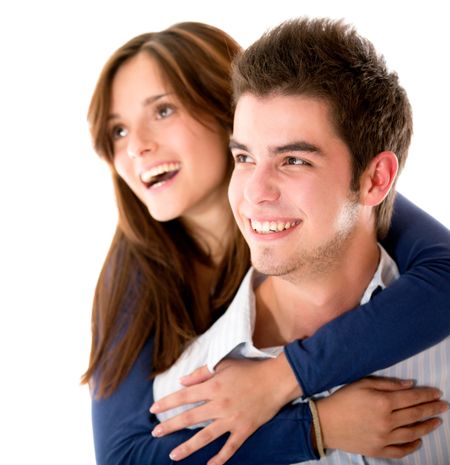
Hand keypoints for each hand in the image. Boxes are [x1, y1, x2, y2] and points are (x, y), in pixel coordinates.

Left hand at [150, 354, 299, 464]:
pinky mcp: (244, 430)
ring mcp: (231, 419)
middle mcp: (219, 404)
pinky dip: (219, 458)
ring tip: (172, 455)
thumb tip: (182, 381)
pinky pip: (230, 447)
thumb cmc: (249, 369)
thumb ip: (201, 373)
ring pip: (205, 436)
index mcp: (213, 386)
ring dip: (187, 447)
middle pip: (190, 417)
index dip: (167, 403)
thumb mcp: (224, 364)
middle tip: (155, 433)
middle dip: (170, 426)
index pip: (184, 396)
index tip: (153, 409)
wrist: (276, 380)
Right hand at [316, 376, 447, 457]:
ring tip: (437, 421)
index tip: (437, 393)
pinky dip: (412, 446)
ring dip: (427, 427)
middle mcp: (387, 421)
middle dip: (432, 409)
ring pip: (413, 433)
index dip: (427, 395)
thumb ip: (387, 384)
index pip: (412, 398)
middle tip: (444, 406)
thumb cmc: (342, 399)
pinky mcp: (379, 450)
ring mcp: (384, 438)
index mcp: (383, 402)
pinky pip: (401, 450)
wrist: (325, 422)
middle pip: (415, 414)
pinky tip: (419, 440)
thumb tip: (410, 385)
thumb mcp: (362, 383)